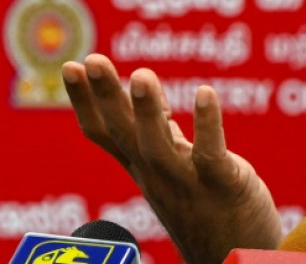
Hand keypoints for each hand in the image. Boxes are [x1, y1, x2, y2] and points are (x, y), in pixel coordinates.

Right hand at [62, 54, 282, 263]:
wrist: (234, 259)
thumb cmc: (208, 208)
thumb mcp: (177, 166)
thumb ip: (160, 132)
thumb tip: (143, 93)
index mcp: (145, 169)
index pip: (106, 134)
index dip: (86, 102)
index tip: (71, 66)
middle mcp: (159, 177)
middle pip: (124, 136)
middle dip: (105, 98)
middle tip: (92, 60)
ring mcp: (188, 184)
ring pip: (158, 147)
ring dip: (147, 112)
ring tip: (142, 75)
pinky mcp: (223, 186)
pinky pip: (211, 154)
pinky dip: (207, 123)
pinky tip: (205, 93)